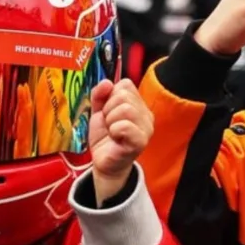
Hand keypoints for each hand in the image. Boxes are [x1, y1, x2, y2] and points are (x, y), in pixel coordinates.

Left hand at [88, 79, 153, 204]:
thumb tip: (107, 82)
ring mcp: (146, 128)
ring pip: (125, 109)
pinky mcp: (140, 142)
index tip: (108, 112)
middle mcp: (146, 114)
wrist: (103, 161)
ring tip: (112, 131)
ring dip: (110, 121)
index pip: (125, 85)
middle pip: (124, 96)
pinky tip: (115, 138)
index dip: (110, 97)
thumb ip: (99, 94)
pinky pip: (124, 126)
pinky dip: (114, 130)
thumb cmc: (105, 136)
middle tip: (109, 124)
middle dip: (108, 110)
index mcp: (138, 104)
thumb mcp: (98, 110)